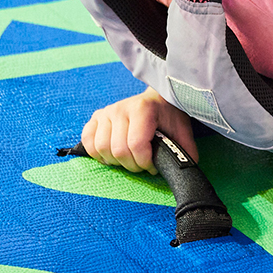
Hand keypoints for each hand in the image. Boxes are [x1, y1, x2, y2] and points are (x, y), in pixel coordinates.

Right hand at [81, 88, 197, 174]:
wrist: (158, 99)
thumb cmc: (168, 117)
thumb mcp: (182, 132)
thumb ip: (185, 152)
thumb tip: (183, 173)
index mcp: (143, 109)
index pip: (136, 145)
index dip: (145, 162)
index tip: (153, 165)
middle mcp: (121, 108)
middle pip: (118, 150)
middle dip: (132, 165)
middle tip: (142, 164)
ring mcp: (106, 112)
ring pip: (102, 148)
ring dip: (115, 161)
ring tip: (129, 159)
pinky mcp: (96, 117)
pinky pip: (88, 141)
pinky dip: (98, 153)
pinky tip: (112, 154)